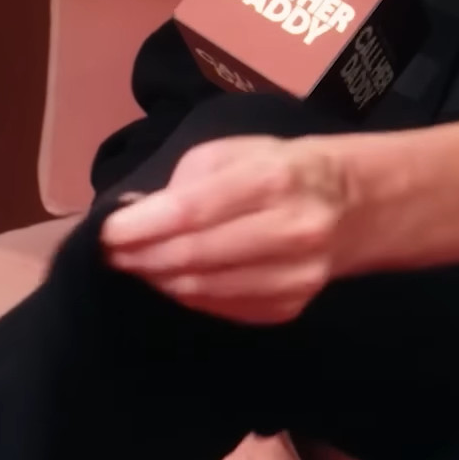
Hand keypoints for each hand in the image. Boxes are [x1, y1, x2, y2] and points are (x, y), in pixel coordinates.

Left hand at [101, 135, 362, 323]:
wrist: (352, 206)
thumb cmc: (280, 169)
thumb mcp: (235, 151)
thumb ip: (185, 180)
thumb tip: (134, 216)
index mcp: (274, 179)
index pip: (192, 211)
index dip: (141, 227)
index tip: (106, 233)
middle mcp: (290, 230)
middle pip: (193, 256)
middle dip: (141, 257)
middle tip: (111, 255)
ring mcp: (294, 276)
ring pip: (203, 289)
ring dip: (159, 279)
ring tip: (137, 265)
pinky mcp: (290, 306)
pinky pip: (221, 308)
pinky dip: (187, 294)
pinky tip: (174, 278)